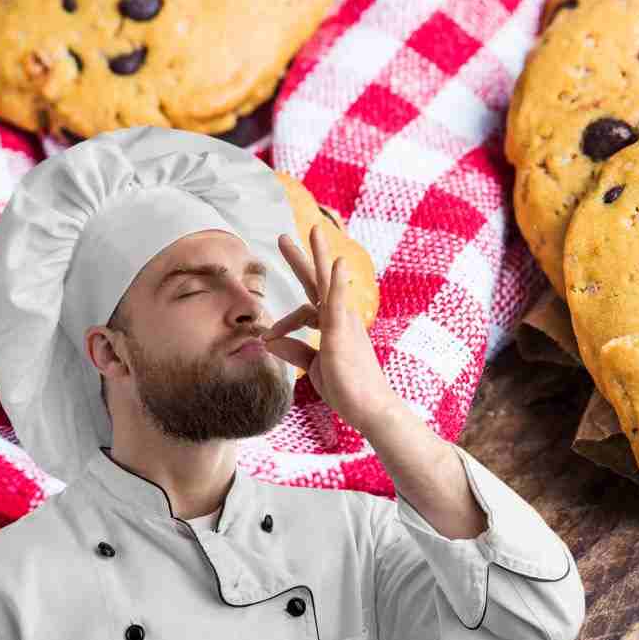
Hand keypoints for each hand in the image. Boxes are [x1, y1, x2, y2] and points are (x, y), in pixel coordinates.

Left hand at [260, 224, 391, 432]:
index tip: (268, 327)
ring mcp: (342, 324)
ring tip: (314, 230)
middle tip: (286, 235)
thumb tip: (269, 338)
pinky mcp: (341, 334)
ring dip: (319, 256)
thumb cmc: (347, 389)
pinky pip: (337, 304)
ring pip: (328, 283)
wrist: (369, 409)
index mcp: (334, 326)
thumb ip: (295, 350)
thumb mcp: (315, 366)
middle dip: (305, 256)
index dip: (287, 309)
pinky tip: (336, 263)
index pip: (309, 302)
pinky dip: (336, 282)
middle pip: (319, 281)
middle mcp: (340, 318)